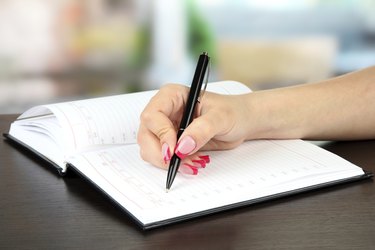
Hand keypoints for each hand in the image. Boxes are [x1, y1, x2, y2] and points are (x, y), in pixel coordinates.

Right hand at [137, 83, 251, 171]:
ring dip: (168, 161)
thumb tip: (183, 146)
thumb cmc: (234, 111)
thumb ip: (202, 130)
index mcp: (172, 96)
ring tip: (192, 162)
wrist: (242, 122)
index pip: (152, 115)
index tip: (174, 149)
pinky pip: (162, 157)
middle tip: (179, 162)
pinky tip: (191, 162)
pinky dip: (174, 164)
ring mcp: (166, 128)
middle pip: (146, 135)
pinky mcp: (172, 143)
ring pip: (150, 149)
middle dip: (161, 153)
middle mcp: (165, 111)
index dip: (161, 134)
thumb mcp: (221, 117)